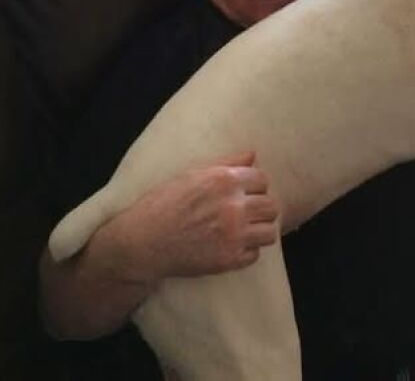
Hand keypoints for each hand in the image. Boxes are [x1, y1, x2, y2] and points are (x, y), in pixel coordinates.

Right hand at [110, 151, 278, 283]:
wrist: (144, 241)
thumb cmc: (163, 203)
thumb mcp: (192, 174)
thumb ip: (227, 163)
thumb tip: (252, 155)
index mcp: (224, 180)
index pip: (262, 179)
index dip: (254, 185)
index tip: (246, 191)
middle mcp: (234, 206)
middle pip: (271, 206)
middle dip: (261, 207)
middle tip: (247, 211)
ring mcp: (234, 235)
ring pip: (269, 232)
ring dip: (259, 230)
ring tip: (245, 229)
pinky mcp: (229, 260)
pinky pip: (255, 254)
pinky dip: (247, 251)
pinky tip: (232, 245)